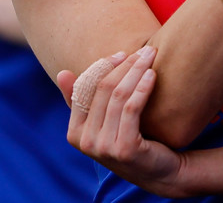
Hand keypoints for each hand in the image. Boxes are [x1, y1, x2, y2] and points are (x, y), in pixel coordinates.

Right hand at [58, 48, 187, 195]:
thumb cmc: (131, 138)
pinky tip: (152, 75)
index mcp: (75, 133)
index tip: (123, 53)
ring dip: (136, 71)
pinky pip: (132, 108)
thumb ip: (85, 99)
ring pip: (118, 96)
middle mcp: (85, 142)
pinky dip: (142, 87)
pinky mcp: (125, 149)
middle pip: (103, 89)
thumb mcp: (105, 120)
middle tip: (144, 51)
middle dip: (125, 65)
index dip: (103, 66)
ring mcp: (104, 148)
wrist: (160, 171)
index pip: (84, 88)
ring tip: (150, 57)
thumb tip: (62, 73)